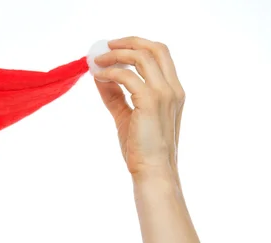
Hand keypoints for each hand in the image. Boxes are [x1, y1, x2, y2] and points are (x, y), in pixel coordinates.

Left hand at [93, 37, 185, 183]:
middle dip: (129, 42)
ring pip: (141, 57)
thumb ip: (115, 96)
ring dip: (116, 55)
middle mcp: (173, 89)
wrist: (152, 171)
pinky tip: (98, 77)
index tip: (115, 49)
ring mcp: (164, 94)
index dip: (137, 47)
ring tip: (97, 61)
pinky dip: (110, 73)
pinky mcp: (150, 101)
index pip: (160, 56)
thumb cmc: (142, 150)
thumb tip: (99, 77)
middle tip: (105, 47)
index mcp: (173, 92)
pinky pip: (127, 76)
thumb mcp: (127, 116)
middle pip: (155, 49)